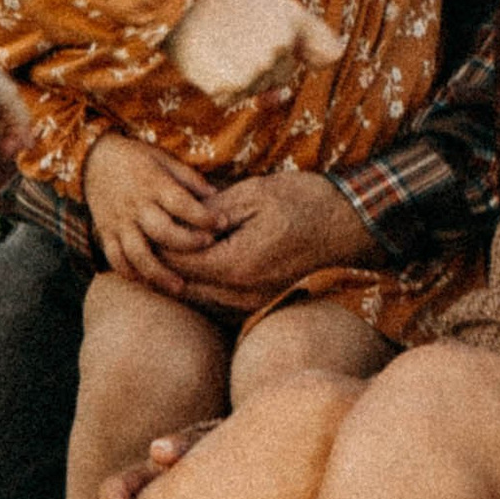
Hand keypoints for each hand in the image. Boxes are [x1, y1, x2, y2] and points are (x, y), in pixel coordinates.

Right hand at [85, 133, 230, 294]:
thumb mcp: (163, 158)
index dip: (204, 216)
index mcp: (152, 184)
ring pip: (137, 254)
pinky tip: (149, 283)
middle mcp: (135, 205)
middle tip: (208, 247)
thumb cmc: (135, 158)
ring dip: (159, 274)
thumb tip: (215, 195)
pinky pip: (116, 259)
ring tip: (180, 287)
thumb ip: (188, 177)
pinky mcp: (106, 233)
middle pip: (162, 231)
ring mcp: (119, 222)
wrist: (94, 159)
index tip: (222, 223)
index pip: (181, 203)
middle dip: (188, 243)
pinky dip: (131, 274)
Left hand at [162, 164, 367, 302]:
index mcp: (238, 265)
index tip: (148, 225)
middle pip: (187, 288)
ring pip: (202, 300)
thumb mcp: (255, 194)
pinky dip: (204, 288)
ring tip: (169, 252)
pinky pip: (221, 304)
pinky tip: (199, 266)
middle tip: (150, 240)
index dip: (159, 245)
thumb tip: (178, 221)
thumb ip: (212, 213)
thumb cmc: (305, 201)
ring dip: (184, 279)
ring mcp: (256, 303)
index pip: (180, 264)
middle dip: (166, 266)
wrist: (351, 224)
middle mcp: (244, 293)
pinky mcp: (264, 303)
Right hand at [168, 0, 341, 106]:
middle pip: (285, 75)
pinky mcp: (232, 89)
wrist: (182, 11)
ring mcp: (256, 71)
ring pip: (260, 88)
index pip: (329, 53)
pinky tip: (213, 63)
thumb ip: (311, 42)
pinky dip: (223, 87)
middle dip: (267, 63)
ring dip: (243, 76)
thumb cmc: (231, 11)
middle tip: (240, 35)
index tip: (290, 40)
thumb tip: (298, 87)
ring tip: (224, 46)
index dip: (312, 52)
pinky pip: (235, 98)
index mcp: (295, 21)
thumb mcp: (278, 11)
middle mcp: (281, 47)